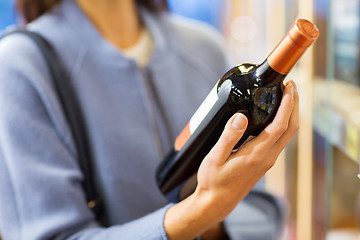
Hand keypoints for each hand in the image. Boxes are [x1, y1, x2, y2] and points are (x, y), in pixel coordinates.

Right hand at [164, 81, 298, 239]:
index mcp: (257, 154)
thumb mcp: (215, 158)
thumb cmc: (213, 181)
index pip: (281, 125)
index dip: (288, 104)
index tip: (289, 87)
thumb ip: (228, 137)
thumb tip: (241, 116)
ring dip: (290, 114)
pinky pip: (280, 140)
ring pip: (287, 134)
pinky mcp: (263, 162)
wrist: (216, 202)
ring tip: (284, 96)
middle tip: (290, 86)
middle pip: (291, 128)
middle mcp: (267, 157)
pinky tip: (273, 116)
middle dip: (295, 105)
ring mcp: (267, 161)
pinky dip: (282, 124)